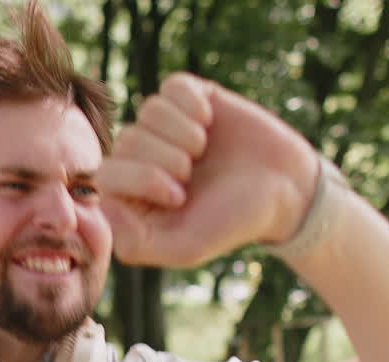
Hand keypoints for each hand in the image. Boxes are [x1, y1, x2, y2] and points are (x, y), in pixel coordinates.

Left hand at [96, 73, 319, 267]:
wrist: (286, 190)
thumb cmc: (233, 222)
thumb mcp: (185, 247)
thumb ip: (134, 243)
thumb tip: (102, 204)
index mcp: (134, 195)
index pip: (107, 173)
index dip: (143, 179)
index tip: (179, 196)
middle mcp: (144, 159)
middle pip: (128, 139)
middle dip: (166, 158)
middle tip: (194, 175)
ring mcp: (167, 127)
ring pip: (149, 110)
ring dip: (183, 134)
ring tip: (203, 151)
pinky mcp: (192, 100)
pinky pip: (173, 87)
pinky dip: (192, 105)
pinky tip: (209, 122)